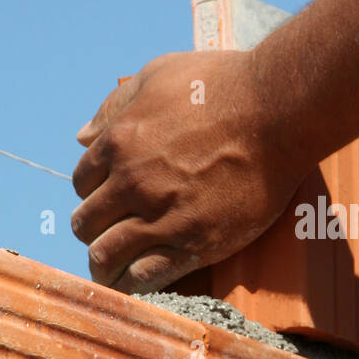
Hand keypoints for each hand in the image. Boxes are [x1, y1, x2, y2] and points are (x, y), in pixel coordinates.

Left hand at [71, 49, 303, 292]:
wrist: (277, 112)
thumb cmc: (222, 85)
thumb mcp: (157, 74)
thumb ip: (115, 105)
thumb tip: (82, 137)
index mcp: (119, 143)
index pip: (81, 183)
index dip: (93, 193)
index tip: (109, 199)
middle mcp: (132, 183)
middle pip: (86, 223)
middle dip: (93, 230)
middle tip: (110, 233)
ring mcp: (162, 216)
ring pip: (106, 256)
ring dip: (104, 264)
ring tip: (112, 269)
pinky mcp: (195, 242)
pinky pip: (146, 276)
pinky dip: (131, 283)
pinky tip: (134, 282)